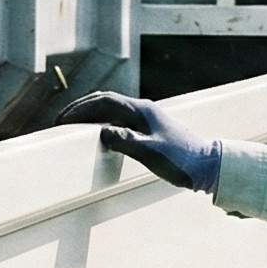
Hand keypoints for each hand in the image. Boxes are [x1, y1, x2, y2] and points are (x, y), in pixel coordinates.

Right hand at [56, 92, 222, 193]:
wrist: (206, 166)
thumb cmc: (181, 160)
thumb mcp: (151, 153)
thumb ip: (126, 142)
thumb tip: (102, 133)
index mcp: (142, 111)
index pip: (104, 101)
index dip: (81, 108)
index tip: (62, 120)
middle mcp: (143, 110)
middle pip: (105, 102)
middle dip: (81, 109)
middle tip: (61, 121)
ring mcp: (146, 119)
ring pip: (111, 111)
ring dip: (91, 116)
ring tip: (73, 127)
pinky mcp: (148, 129)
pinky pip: (119, 121)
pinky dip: (102, 124)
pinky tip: (97, 136)